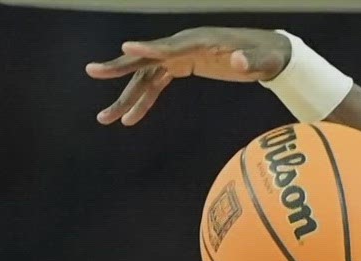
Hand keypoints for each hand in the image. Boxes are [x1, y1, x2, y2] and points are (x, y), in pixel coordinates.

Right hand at [84, 27, 292, 126]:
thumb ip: (251, 62)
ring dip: (126, 97)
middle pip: (146, 59)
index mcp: (200, 40)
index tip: (125, 48)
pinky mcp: (182, 66)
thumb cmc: (266, 55)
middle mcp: (183, 45)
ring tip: (106, 118)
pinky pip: (156, 84)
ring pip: (145, 76)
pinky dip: (144, 101)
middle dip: (118, 68)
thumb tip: (239, 62)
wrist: (268, 52)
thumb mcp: (263, 60)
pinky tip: (131, 119)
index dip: (148, 48)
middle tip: (92, 72)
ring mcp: (180, 55)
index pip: (169, 45)